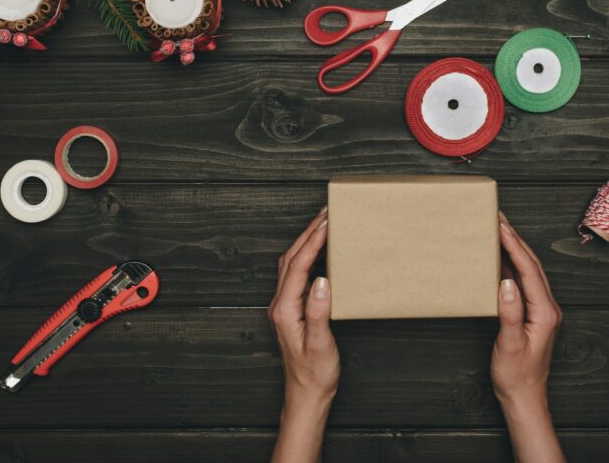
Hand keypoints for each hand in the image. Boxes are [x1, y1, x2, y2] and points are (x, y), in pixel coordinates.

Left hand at [269, 207, 337, 462]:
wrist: (306, 396)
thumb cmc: (314, 375)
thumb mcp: (320, 345)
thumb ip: (319, 312)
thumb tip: (322, 281)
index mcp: (285, 310)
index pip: (298, 266)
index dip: (313, 241)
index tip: (328, 221)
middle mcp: (280, 305)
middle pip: (291, 259)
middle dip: (309, 232)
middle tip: (327, 212)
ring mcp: (284, 307)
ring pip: (291, 264)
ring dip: (306, 241)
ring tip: (324, 224)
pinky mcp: (291, 310)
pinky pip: (296, 274)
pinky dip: (307, 256)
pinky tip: (320, 253)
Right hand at [493, 212, 565, 462]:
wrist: (525, 398)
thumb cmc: (516, 376)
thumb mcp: (509, 345)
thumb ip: (509, 313)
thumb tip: (505, 283)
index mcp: (544, 312)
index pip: (529, 270)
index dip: (514, 245)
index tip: (500, 226)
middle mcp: (548, 308)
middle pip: (532, 264)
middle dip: (515, 239)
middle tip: (497, 218)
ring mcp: (542, 311)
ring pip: (530, 271)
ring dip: (515, 249)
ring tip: (499, 230)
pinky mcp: (534, 315)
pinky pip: (525, 282)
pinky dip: (514, 265)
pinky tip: (502, 259)